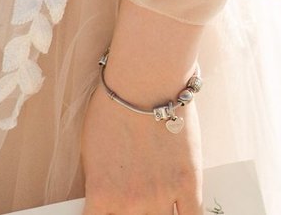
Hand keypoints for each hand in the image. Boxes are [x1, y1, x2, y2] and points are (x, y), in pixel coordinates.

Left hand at [80, 74, 202, 214]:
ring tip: (154, 202)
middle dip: (131, 214)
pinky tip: (179, 211)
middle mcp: (132, 203)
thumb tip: (103, 201)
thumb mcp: (91, 148)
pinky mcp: (189, 185)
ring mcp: (162, 196)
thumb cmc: (113, 104)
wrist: (145, 79)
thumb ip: (99, 183)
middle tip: (134, 196)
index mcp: (102, 194)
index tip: (107, 211)